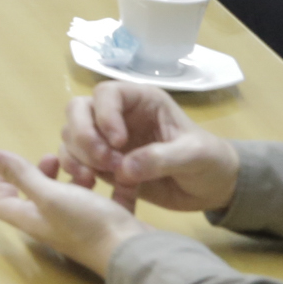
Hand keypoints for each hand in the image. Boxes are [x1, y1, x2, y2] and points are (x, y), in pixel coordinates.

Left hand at [0, 151, 146, 276]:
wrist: (135, 252)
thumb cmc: (87, 224)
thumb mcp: (49, 195)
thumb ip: (21, 175)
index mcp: (34, 220)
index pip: (4, 203)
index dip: (3, 181)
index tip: (18, 163)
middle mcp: (55, 225)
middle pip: (39, 197)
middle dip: (44, 173)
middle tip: (57, 158)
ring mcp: (83, 227)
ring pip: (74, 196)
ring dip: (78, 176)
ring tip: (89, 164)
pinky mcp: (110, 224)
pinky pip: (107, 200)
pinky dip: (110, 185)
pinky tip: (118, 171)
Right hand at [55, 83, 236, 212]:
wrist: (211, 189)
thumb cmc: (209, 161)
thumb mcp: (195, 155)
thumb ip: (161, 158)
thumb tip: (124, 169)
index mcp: (142, 101)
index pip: (107, 94)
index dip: (105, 115)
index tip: (119, 143)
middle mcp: (118, 116)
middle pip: (78, 110)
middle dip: (82, 135)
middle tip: (102, 161)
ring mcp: (105, 139)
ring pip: (71, 135)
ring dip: (77, 155)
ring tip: (96, 178)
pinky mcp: (101, 164)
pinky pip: (73, 160)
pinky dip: (73, 171)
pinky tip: (88, 185)